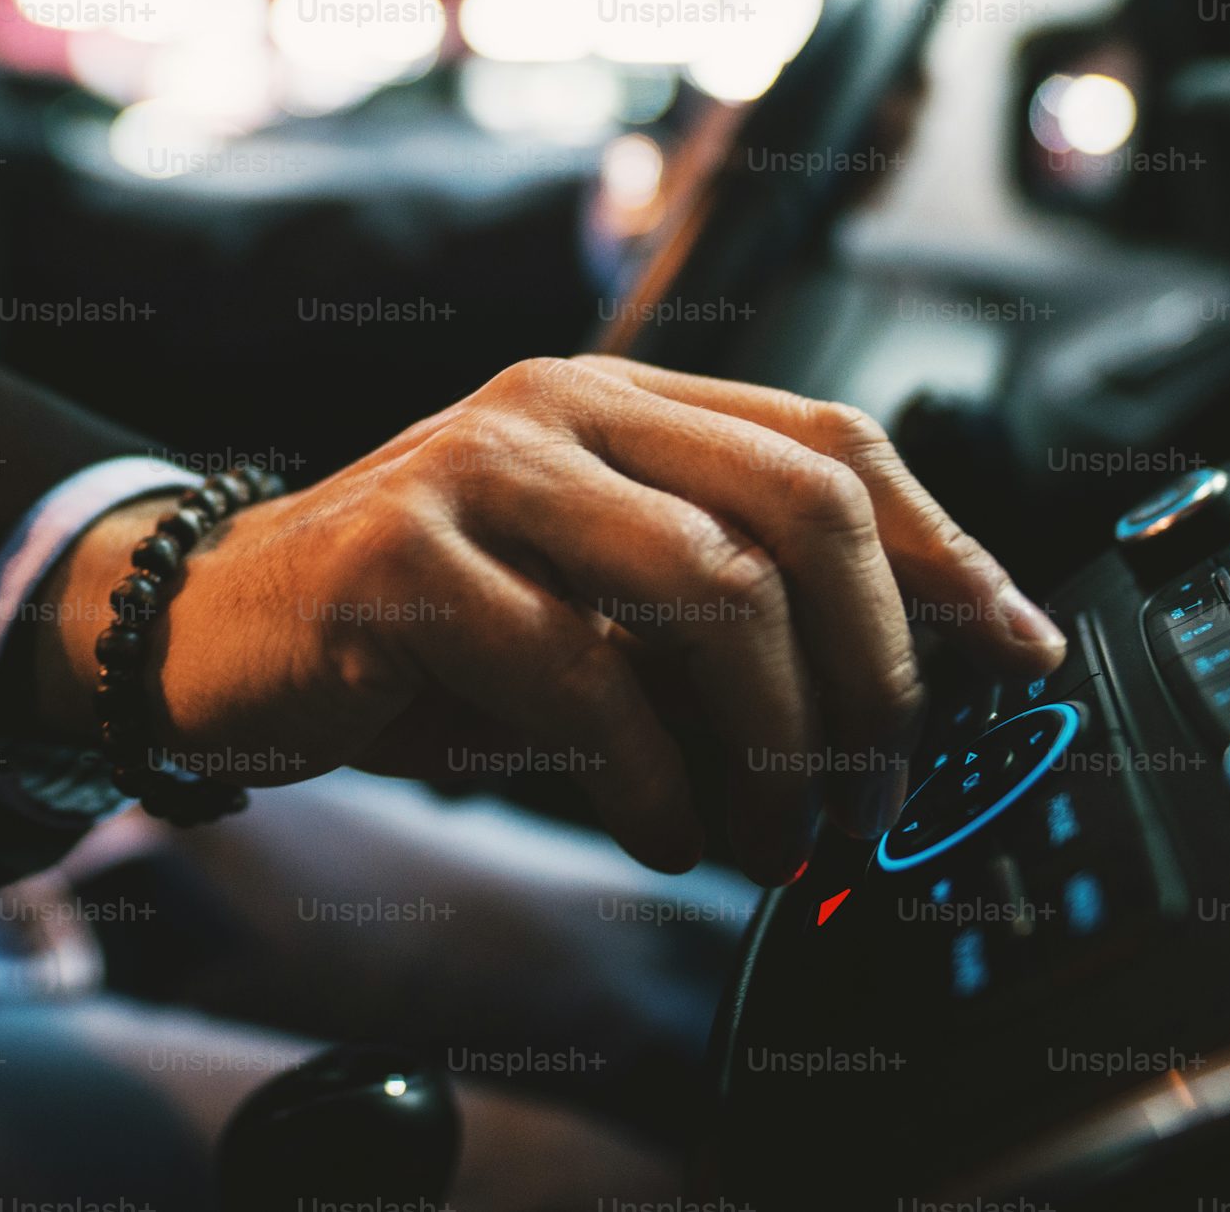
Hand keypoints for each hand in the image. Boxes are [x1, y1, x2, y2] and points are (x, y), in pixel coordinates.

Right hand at [32, 355, 1065, 880]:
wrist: (212, 627)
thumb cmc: (426, 628)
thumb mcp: (587, 599)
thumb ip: (716, 612)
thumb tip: (912, 697)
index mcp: (621, 395)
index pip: (832, 439)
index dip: (947, 549)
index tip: (1017, 653)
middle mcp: (559, 401)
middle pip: (800, 503)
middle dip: (875, 666)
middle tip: (879, 788)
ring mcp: (475, 465)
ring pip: (709, 585)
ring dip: (777, 738)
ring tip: (776, 832)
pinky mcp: (399, 556)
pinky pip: (581, 672)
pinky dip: (652, 781)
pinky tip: (664, 835)